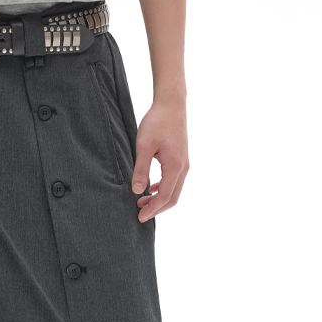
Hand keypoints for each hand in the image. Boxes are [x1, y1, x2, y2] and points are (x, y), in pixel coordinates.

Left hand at [130, 99, 188, 221]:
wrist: (171, 104)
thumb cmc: (157, 122)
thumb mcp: (143, 145)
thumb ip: (141, 169)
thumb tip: (137, 191)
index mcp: (175, 167)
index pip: (165, 197)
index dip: (152, 209)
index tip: (139, 217)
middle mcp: (184, 167)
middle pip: (173, 197)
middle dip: (156, 208)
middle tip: (139, 214)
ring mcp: (184, 163)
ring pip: (174, 190)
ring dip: (159, 198)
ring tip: (141, 202)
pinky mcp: (181, 158)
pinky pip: (174, 180)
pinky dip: (163, 188)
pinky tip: (150, 188)